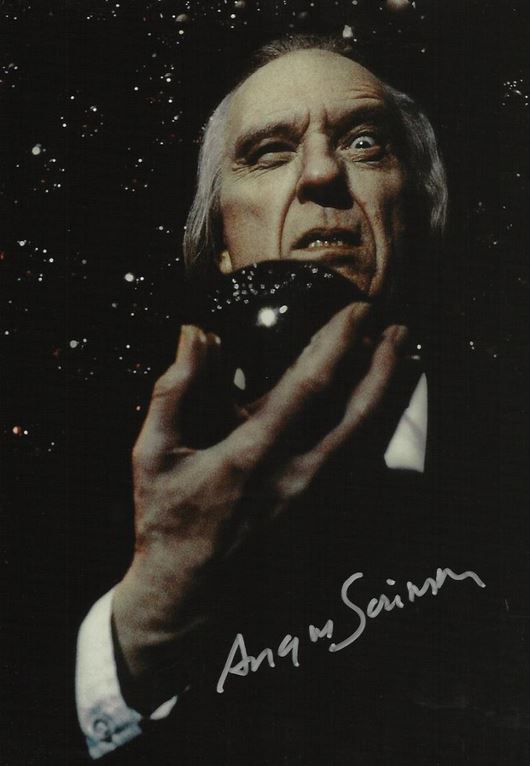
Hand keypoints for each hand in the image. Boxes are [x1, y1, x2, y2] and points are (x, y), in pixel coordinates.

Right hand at [112, 303, 409, 709]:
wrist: (188, 590)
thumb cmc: (168, 518)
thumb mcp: (153, 453)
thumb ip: (175, 389)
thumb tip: (198, 334)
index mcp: (251, 456)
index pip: (307, 389)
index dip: (337, 345)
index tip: (357, 313)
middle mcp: (294, 478)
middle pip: (357, 417)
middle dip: (383, 369)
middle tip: (401, 331)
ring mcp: (313, 501)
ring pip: (367, 443)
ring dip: (389, 398)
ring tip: (406, 360)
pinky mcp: (319, 515)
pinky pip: (360, 467)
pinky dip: (378, 431)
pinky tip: (385, 410)